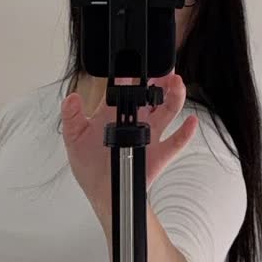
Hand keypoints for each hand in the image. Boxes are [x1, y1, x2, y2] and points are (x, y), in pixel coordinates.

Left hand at [60, 73, 197, 209]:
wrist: (102, 194)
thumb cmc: (89, 166)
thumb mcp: (74, 139)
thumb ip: (71, 117)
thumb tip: (71, 98)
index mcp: (114, 114)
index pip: (124, 89)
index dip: (130, 76)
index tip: (131, 67)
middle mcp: (134, 121)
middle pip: (151, 94)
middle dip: (159, 80)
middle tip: (163, 69)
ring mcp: (149, 136)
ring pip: (167, 111)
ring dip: (174, 97)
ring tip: (177, 84)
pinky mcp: (159, 154)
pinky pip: (176, 141)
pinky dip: (186, 132)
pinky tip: (190, 121)